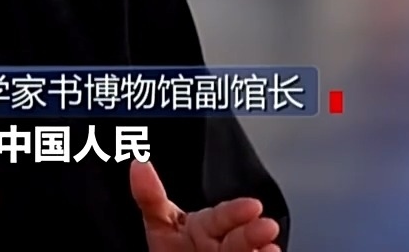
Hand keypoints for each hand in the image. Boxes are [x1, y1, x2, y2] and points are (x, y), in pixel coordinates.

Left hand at [130, 160, 280, 251]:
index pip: (221, 217)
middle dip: (252, 232)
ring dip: (258, 244)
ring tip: (270, 248)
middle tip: (267, 227)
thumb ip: (150, 197)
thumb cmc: (173, 250)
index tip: (253, 206)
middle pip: (239, 237)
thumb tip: (138, 164)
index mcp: (206, 226)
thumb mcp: (159, 224)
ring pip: (246, 250)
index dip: (236, 212)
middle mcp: (222, 243)